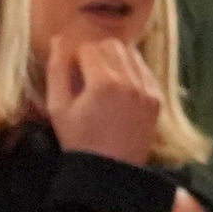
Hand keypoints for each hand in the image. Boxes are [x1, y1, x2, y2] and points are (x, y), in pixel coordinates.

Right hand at [43, 39, 163, 166]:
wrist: (110, 173)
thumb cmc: (79, 141)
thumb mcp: (58, 107)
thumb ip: (57, 70)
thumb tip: (59, 39)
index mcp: (103, 83)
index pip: (88, 48)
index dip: (75, 58)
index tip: (72, 75)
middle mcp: (130, 82)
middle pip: (111, 45)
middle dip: (96, 54)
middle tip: (86, 76)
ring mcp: (146, 90)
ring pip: (130, 54)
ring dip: (114, 60)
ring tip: (103, 82)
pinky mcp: (156, 99)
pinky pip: (143, 70)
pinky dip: (130, 72)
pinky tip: (119, 90)